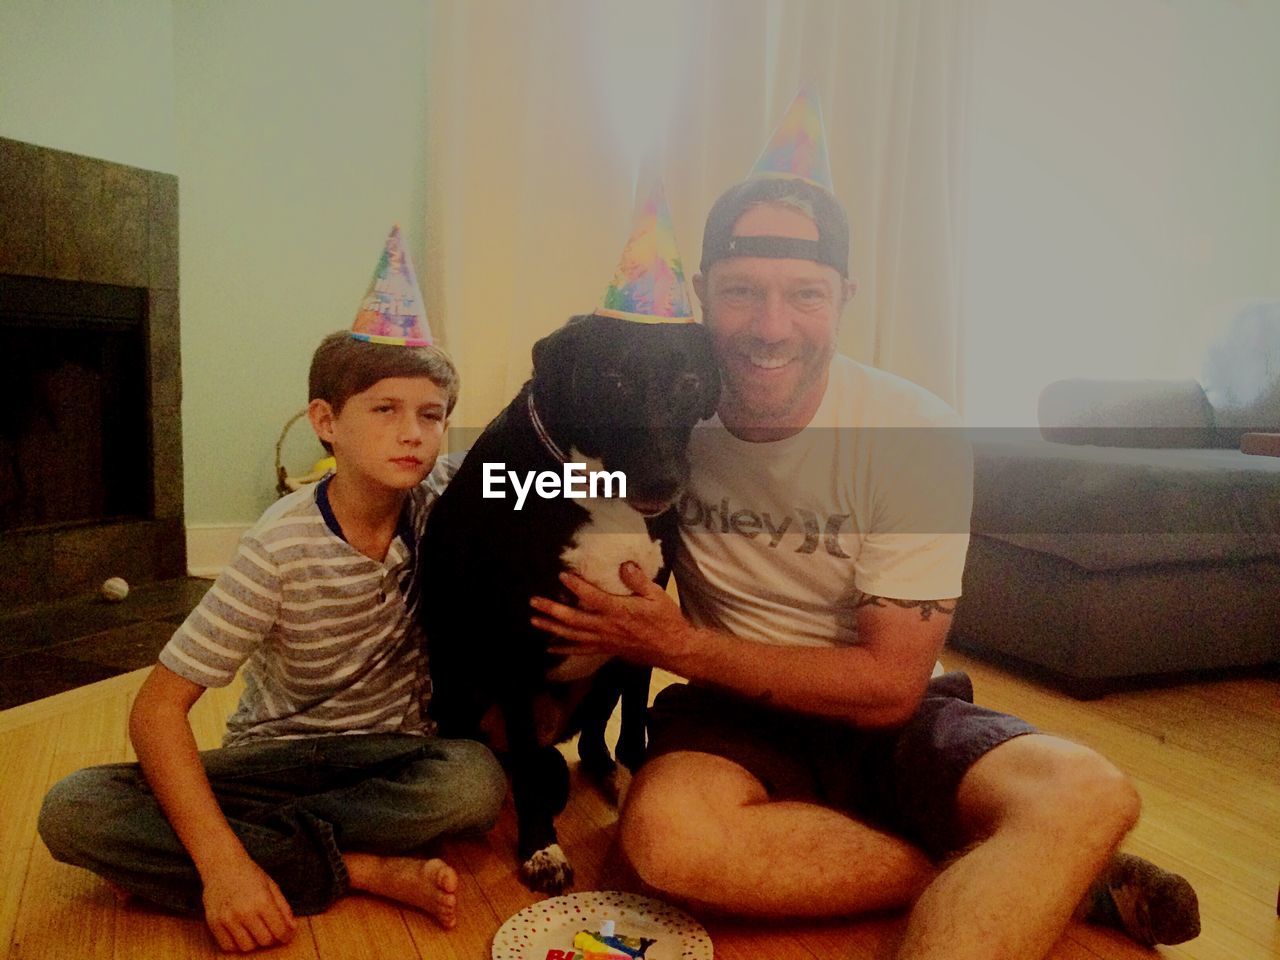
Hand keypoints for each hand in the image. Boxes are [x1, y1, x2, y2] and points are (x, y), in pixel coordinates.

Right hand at [200, 854, 296, 951]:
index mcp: (262, 900)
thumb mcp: (272, 886)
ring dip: (254, 941)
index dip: (286, 935)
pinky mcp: (213, 923)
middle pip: (264, 941)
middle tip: (270, 929)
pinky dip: (237, 944)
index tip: (286, 935)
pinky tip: (241, 933)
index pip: (279, 930)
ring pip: (247, 947)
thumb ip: (283, 908)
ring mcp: (227, 919)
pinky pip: (228, 946)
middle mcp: (244, 912)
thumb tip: (291, 929)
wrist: (222, 865)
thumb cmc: (249, 873)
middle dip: (271, 937)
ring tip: (255, 929)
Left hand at [530, 562, 695, 668]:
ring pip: (572, 635)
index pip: (592, 597)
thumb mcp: (657, 595)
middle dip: (551, 610)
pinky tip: (550, 648)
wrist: (674, 649)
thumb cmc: (666, 620)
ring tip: (534, 620)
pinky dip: (564, 649)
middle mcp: (607, 627)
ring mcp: (604, 640)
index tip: (562, 575)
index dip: (576, 586)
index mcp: (619, 611)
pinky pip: (581, 650)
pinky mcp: (606, 649)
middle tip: (534, 602)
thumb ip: (638, 580)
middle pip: (573, 619)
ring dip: (551, 628)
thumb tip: (624, 565)